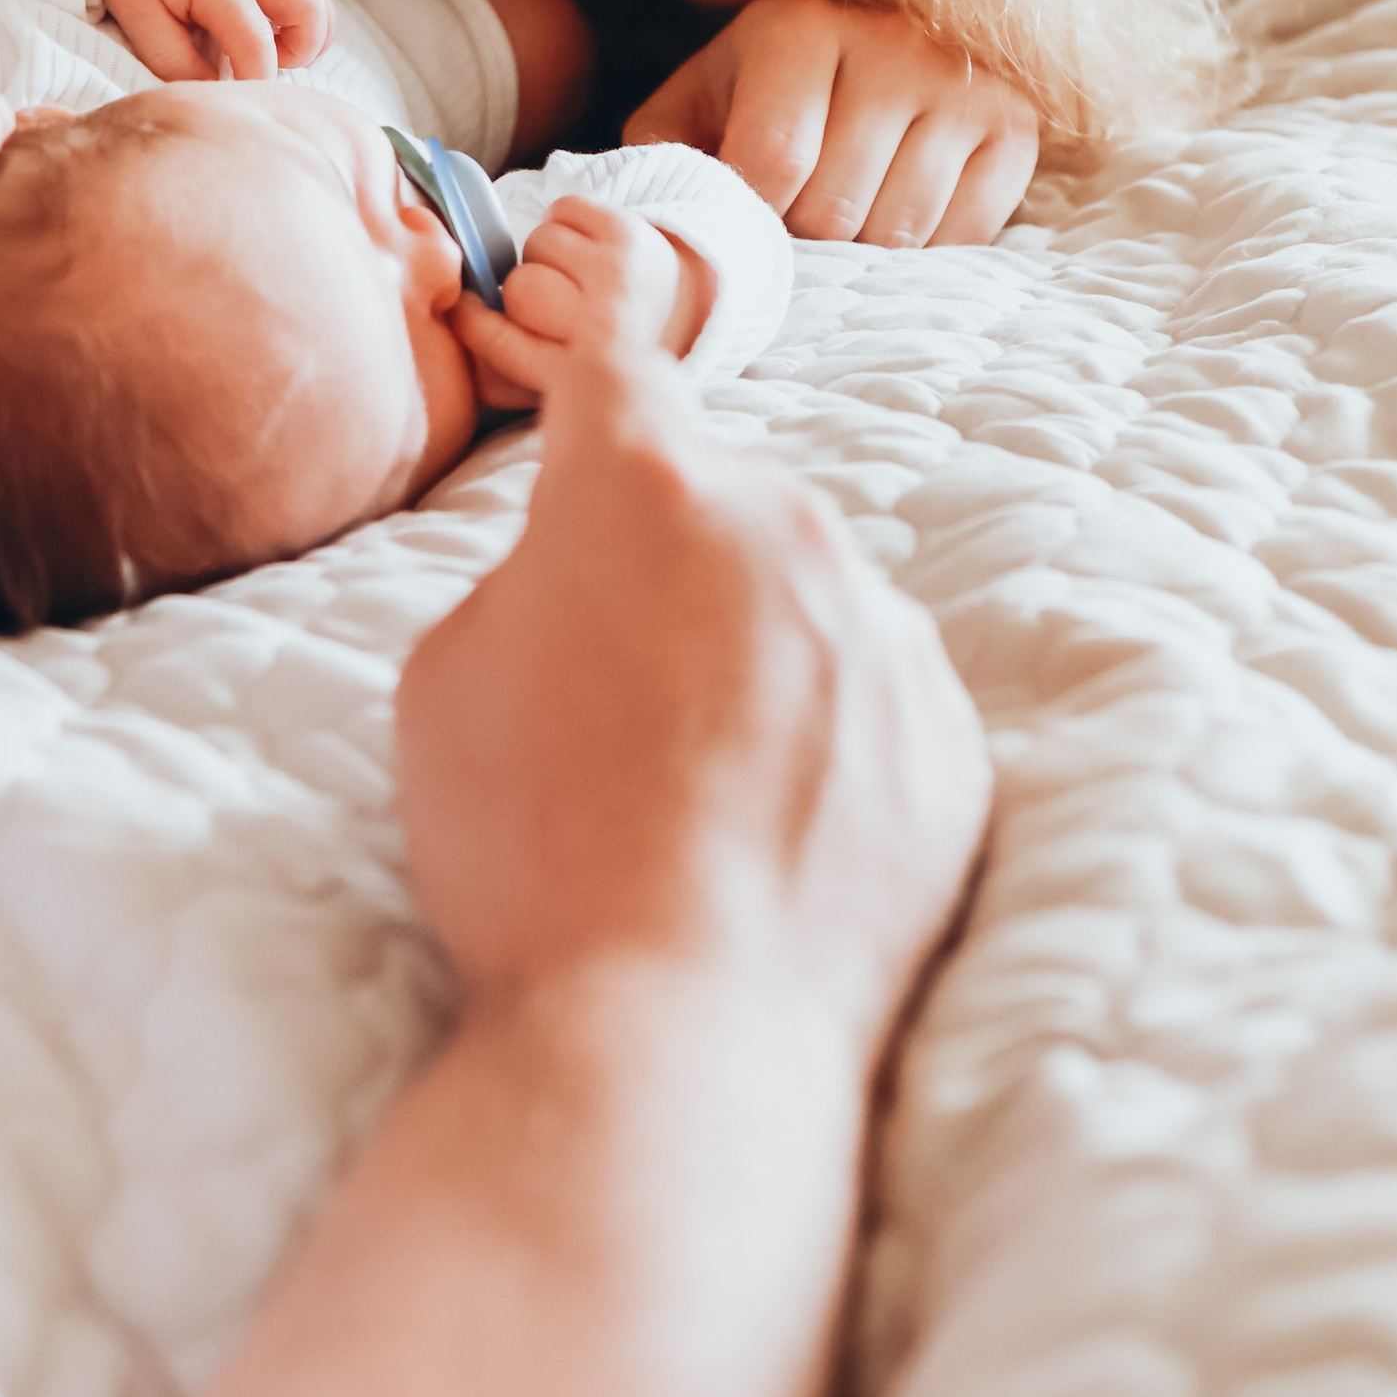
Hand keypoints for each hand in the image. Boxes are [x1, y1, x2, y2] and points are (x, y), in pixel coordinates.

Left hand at [94, 0, 331, 82]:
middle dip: (301, 52)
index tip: (240, 101)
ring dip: (309, 30)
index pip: (257, 45)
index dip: (256, 82)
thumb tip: (213, 91)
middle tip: (265, 66)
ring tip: (273, 48)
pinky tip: (276, 26)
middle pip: (311, 12)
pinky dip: (305, 9)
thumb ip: (177, 64)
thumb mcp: (141, 22)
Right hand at [397, 340, 990, 1053]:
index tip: (597, 362)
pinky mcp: (952, 742)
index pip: (619, 368)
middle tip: (608, 683)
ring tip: (689, 790)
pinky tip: (765, 838)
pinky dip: (829, 742)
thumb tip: (583, 575)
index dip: (594, 373)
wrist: (676, 1034)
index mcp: (645, 487)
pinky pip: (877, 698)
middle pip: (719, 497)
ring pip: (805, 598)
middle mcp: (787, 528)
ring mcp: (885, 635)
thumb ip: (527, 578)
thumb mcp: (444, 679)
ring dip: (754, 649)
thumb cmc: (528, 853)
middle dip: (667, 555)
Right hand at [452, 196, 696, 411]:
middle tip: (548, 301)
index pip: (506, 346)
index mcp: (584, 373)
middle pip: (520, 292)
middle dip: (521, 292)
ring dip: (546, 255)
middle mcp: (604, 326)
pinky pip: (563, 209)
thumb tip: (461, 319)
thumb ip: (512, 360)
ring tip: (574, 273)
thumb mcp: (565, 372)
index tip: (464, 312)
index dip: (475, 325)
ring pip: (538, 244)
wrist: (683, 312)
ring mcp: (619, 274)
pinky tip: (588, 246)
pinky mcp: (629, 233)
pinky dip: (567, 221)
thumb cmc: (607, 342)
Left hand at [628, 0, 1038, 243]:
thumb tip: (663, 227)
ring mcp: (961, 81)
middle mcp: (889, 40)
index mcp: (796, 25)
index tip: (746, 221)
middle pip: (836, 206)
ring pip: (901, 230)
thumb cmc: (766, 94)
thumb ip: (664, 157)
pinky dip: (927, 251)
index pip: (774, 162)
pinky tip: (898, 212)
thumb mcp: (696, 106)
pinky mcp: (1014, 123)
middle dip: (803, 240)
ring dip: (862, 251)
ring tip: (845, 215)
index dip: (752, 218)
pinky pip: (966, 234)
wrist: (874, 48)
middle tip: (796, 224)